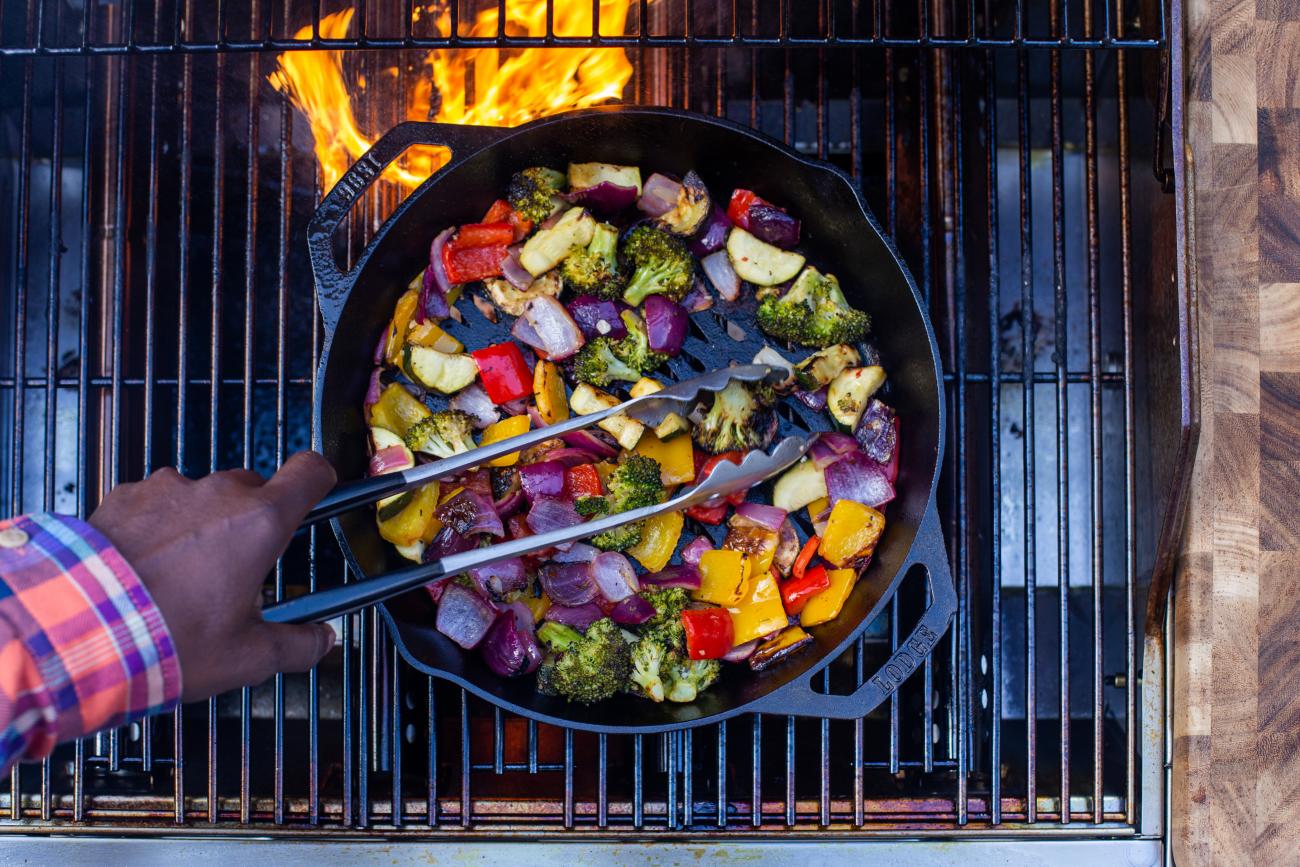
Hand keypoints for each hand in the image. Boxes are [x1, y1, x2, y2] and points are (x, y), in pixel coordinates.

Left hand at [89, 452, 337, 702]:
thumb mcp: (244, 657)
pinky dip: (157, 527)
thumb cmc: (166, 639)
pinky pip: (155, 504)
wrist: (75, 630)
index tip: (317, 497)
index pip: (310, 471)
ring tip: (180, 576)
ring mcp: (167, 490)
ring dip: (202, 525)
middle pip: (254, 490)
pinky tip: (143, 569)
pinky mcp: (124, 497)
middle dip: (252, 523)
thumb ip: (295, 646)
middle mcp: (217, 493)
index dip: (319, 481)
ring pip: (203, 498)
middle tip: (238, 571)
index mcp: (259, 522)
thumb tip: (321, 642)